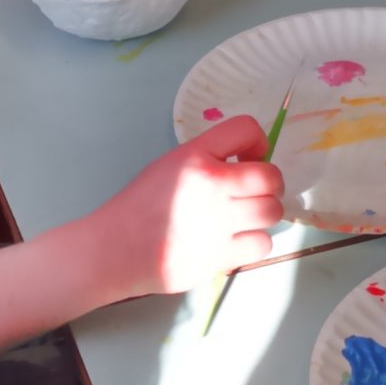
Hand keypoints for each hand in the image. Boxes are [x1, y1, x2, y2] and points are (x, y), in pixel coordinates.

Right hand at [94, 115, 283, 298]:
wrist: (113, 249)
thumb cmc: (140, 206)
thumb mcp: (168, 165)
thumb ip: (207, 159)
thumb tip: (250, 163)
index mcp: (194, 157)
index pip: (247, 128)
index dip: (258, 143)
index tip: (248, 159)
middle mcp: (210, 186)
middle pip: (271, 177)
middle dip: (269, 184)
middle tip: (253, 193)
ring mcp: (217, 223)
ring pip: (272, 212)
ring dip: (263, 214)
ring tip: (244, 218)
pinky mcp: (219, 256)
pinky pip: (262, 244)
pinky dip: (253, 242)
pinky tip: (235, 241)